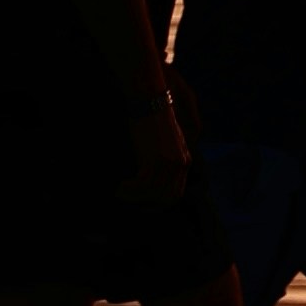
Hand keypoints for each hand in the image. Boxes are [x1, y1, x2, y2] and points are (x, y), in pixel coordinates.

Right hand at [122, 82, 192, 206]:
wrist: (149, 101)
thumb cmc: (153, 118)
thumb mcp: (167, 140)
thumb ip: (167, 158)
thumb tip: (153, 176)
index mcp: (185, 160)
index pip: (176, 193)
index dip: (160, 203)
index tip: (144, 204)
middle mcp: (180, 164)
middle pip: (166, 198)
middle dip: (148, 205)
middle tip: (131, 203)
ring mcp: (169, 164)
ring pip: (152, 193)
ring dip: (134, 197)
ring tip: (121, 192)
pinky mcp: (155, 160)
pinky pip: (142, 185)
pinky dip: (130, 190)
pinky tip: (120, 187)